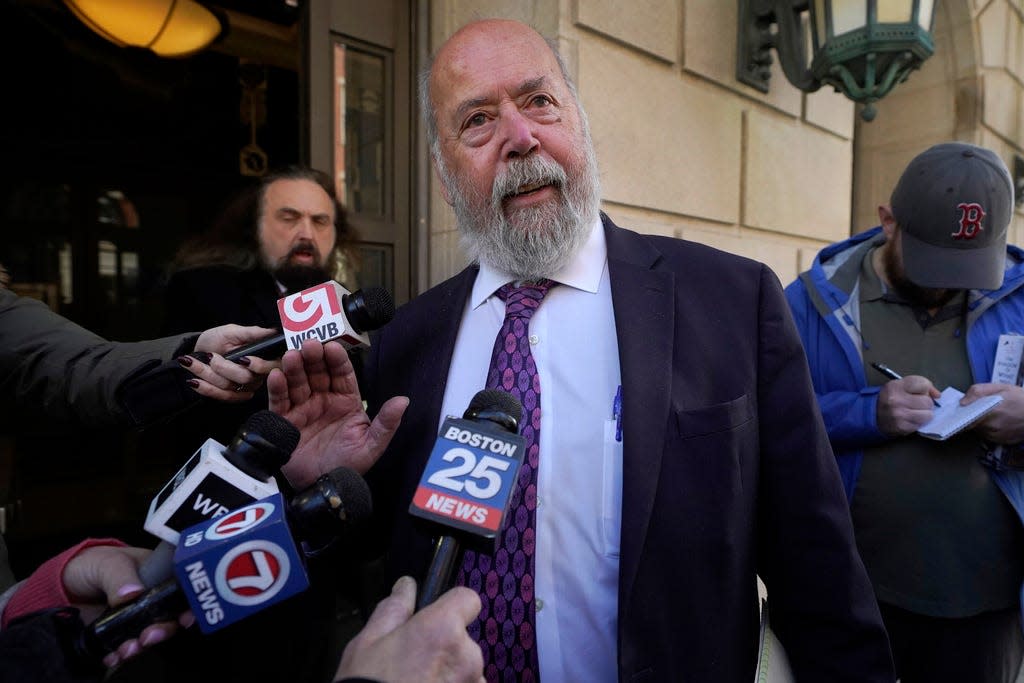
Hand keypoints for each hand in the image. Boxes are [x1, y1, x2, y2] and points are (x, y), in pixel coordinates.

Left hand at [62, 545, 193, 668]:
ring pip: (149, 636)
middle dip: (164, 630)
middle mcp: (152, 600)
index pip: (181, 590)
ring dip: (142, 645)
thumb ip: (120, 575)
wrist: (63, 587)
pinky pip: (124, 650)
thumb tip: (132, 593)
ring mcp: (135, 620)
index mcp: (158, 576)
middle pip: (169, 617)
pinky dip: (120, 656)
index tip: (185, 616)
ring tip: (128, 648)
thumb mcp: (107, 563)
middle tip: (150, 635)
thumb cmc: (92, 565)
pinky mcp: (117, 636)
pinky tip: (112, 655)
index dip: (188, 604)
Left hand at [185, 324, 280, 401]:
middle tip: (210, 356)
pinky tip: (194, 381)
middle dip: (224, 367)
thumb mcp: (233, 332)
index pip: (271, 367)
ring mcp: (245, 388)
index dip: (259, 366)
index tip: (244, 359)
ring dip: (207, 373)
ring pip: (229, 386)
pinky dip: (205, 388)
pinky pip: (220, 396)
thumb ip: (252, 333)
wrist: (200, 351)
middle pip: (246, 378)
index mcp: (264, 358)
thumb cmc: (218, 339)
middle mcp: (257, 375)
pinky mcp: (232, 396)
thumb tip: (274, 332)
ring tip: (191, 362)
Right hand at [268, 339, 407, 488]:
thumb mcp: (371, 445)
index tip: (333, 348)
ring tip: (293, 356)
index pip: (343, 375)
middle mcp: (324, 400)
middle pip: (318, 373)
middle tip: (310, 345)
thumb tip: (404, 401)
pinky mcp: (285, 420)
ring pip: (298, 382)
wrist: (323, 488)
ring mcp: (303, 408)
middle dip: (314, 358)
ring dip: (294, 368)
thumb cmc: (347, 466)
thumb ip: (386, 423)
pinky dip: (277, 388)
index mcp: (346, 401)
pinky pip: (279, 401)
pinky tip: (277, 376)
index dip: (338, 360)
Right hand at [334, 576, 483, 682]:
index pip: (469, 599)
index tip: (435, 619)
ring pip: (468, 670)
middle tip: (414, 665)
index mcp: (442, 629)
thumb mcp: (367, 642)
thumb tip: (407, 586)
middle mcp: (467, 656)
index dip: (452, 606)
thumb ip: (394, 610)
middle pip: (465, 639)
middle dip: (445, 648)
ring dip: (451, 675)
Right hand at [876, 375, 941, 435]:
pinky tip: (910, 419)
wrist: (871, 414)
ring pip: (928, 415)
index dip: (925, 388)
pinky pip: (921, 425)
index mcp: (896, 386)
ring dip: (924, 414)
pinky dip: (918, 422)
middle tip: (916, 404)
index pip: (923, 384)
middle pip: (928, 402)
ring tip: (915, 412)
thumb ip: (920, 386)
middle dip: (925, 403)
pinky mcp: (902, 427)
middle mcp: (897, 400)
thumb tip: (938, 395)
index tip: (920, 391)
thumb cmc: (889, 398)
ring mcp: (899, 415)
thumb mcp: (900, 386)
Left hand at [964, 383, 1023, 443]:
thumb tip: (962, 402)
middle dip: (970, 417)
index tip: (955, 412)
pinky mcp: (1002, 441)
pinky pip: (988, 435)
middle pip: (971, 425)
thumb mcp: (1001, 388)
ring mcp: (997, 436)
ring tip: (989, 413)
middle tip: (976, 409)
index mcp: (989, 413)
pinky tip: (996, 421)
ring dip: (979, 423)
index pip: (965, 419)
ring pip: (979, 430)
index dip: (958, 416)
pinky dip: (988, 429)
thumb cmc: (1021, 398)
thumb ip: (978, 391)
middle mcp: (992, 427)